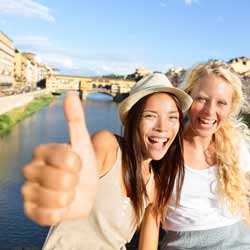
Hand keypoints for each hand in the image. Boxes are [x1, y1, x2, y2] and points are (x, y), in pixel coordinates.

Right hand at [22, 93, 97, 225]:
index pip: (65, 157)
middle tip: (73, 179)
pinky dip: (62, 211)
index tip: (78, 164)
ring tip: (68, 192)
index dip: (78, 163)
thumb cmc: (83, 166)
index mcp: (42, 151)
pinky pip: (49, 215)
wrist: (84, 190)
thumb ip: (75, 119)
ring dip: (69, 197)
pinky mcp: (31, 211)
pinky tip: (61, 204)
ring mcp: (29, 191)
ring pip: (57, 199)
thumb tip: (71, 95)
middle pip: (62, 180)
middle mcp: (31, 170)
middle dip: (75, 181)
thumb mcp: (82, 142)